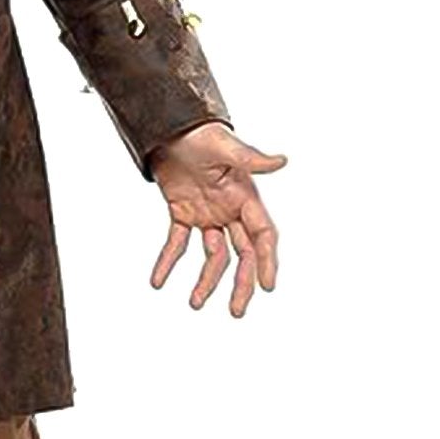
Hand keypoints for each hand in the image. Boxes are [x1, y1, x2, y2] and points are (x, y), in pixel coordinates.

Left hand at [145, 122, 285, 315]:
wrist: (169, 127)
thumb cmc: (201, 133)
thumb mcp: (225, 147)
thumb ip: (251, 158)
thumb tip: (282, 160)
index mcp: (246, 197)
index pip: (262, 235)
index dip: (266, 261)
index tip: (267, 286)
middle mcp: (230, 210)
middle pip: (241, 254)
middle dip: (242, 283)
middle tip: (237, 311)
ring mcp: (207, 214)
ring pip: (212, 255)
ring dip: (205, 280)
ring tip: (195, 304)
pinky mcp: (182, 213)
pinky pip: (176, 243)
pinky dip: (167, 261)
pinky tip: (157, 281)